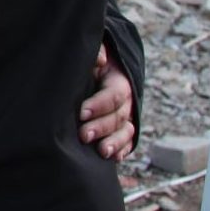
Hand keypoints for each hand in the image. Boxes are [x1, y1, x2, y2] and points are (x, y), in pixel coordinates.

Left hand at [78, 43, 135, 160]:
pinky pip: (127, 142)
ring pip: (125, 132)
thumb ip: (96, 52)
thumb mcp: (91, 53)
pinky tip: (113, 158)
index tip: (81, 112)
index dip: (99, 104)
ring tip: (101, 152)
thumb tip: (101, 60)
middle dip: (101, 127)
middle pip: (118, 116)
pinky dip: (121, 150)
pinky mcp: (122, 130)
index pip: (113, 95)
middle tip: (83, 135)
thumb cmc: (89, 64)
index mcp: (119, 81)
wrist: (94, 73)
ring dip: (114, 143)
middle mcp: (126, 101)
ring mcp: (126, 117)